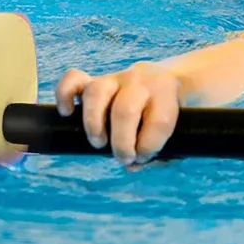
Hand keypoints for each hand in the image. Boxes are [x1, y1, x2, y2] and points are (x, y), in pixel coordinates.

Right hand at [54, 63, 182, 166]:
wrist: (165, 78)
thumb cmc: (168, 112)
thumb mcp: (178, 130)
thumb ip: (160, 153)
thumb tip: (132, 166)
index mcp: (166, 91)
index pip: (159, 122)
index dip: (149, 147)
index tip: (143, 157)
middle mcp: (140, 81)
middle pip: (125, 109)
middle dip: (122, 143)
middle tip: (123, 158)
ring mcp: (116, 78)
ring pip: (96, 92)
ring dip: (93, 123)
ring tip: (98, 143)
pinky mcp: (95, 80)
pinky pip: (73, 79)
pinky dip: (64, 95)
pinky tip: (67, 113)